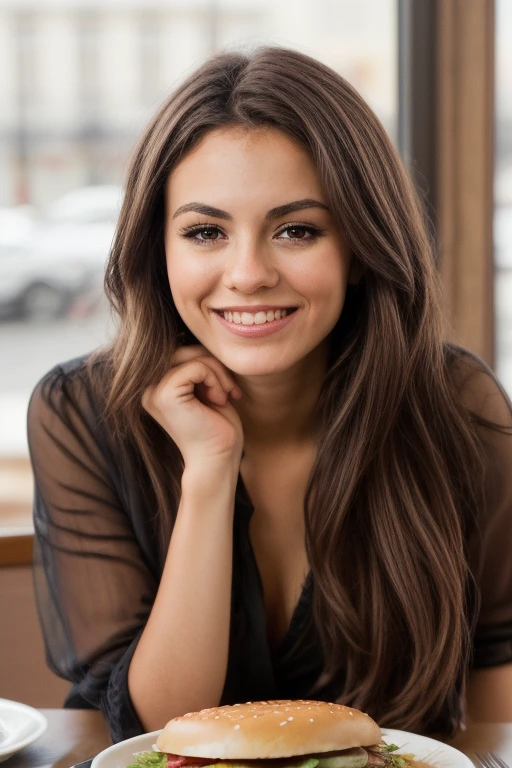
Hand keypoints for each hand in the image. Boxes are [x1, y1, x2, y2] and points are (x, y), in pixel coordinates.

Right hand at [141, 345, 243, 467]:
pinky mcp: (164, 394)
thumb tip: (201, 334)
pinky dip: (215, 379)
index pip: (181, 351)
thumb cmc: (217, 428)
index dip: (208, 362)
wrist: (217, 461)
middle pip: (184, 349)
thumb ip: (197, 365)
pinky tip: (220, 400)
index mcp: (155, 386)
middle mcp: (148, 387)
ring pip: (192, 355)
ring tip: (225, 396)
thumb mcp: (206, 388)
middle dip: (214, 364)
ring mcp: (153, 390)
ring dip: (217, 372)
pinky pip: (196, 367)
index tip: (225, 387)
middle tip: (229, 390)